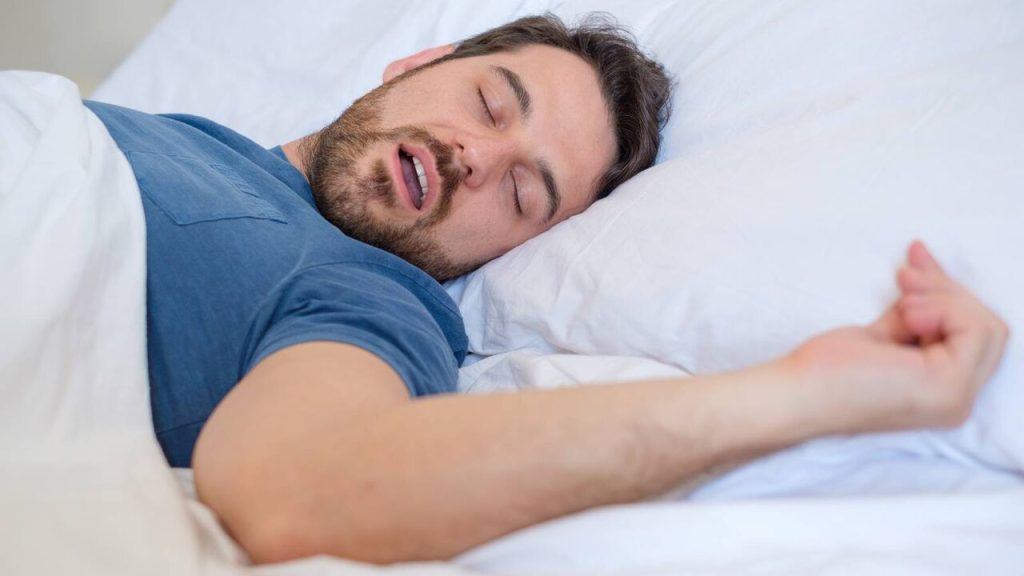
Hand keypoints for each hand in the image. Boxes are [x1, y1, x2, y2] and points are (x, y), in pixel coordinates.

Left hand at [788, 241, 1008, 433]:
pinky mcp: (947, 388)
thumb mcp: (881, 332)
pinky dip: (944, 309)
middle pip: (988, 328)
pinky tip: (907, 313)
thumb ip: (912, 309)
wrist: (796, 394)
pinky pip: (975, 330)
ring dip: (945, 298)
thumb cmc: (826, 368)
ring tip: (902, 298)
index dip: (948, 293)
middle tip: (904, 277)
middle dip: (948, 291)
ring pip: (987, 327)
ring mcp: (955, 399)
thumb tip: (921, 262)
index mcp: (944, 392)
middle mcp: (958, 401)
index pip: (975, 334)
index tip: (909, 267)